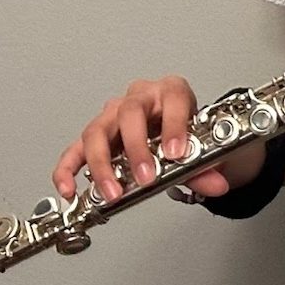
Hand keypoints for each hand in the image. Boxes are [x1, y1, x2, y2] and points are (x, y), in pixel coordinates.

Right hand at [51, 75, 229, 203]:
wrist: (171, 130)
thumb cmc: (182, 129)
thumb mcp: (199, 144)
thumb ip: (205, 167)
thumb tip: (216, 184)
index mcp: (170, 92)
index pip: (173, 99)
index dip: (175, 125)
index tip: (176, 153)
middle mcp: (139, 98)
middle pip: (130, 113)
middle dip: (136, 148)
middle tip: (145, 178)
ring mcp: (113, 114)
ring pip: (97, 130)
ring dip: (102, 164)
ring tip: (112, 192)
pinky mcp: (94, 135)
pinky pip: (74, 150)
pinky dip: (68, 170)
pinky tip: (70, 189)